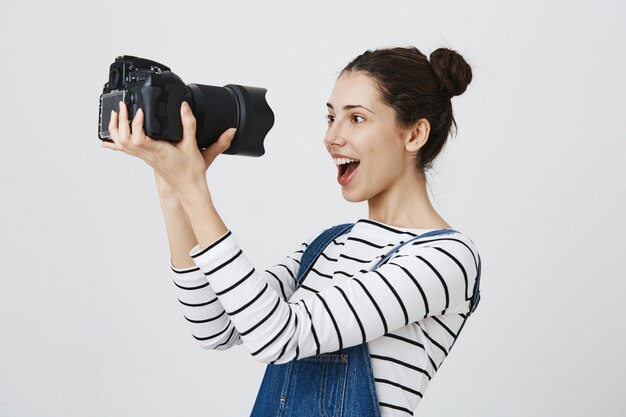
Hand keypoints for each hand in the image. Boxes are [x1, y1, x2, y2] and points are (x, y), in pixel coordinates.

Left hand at [101, 101, 235, 196]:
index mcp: (158, 151)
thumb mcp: (192, 145)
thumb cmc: (190, 171)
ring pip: (122, 145)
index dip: (136, 123)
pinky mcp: (146, 158)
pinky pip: (126, 151)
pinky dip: (114, 144)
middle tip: (123, 107)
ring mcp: (145, 157)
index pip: (138, 138)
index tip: (140, 111)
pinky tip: (106, 142)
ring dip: (115, 130)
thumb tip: (184, 107)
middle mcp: (148, 155)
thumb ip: (188, 124)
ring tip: (116, 115)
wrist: (189, 188)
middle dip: (120, 121)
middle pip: (124, 139)